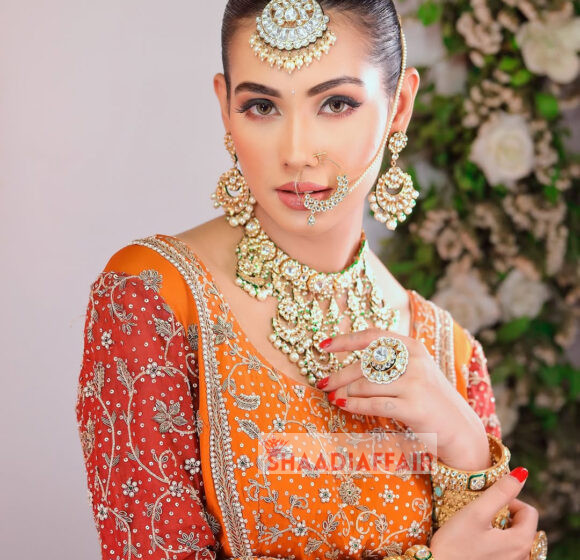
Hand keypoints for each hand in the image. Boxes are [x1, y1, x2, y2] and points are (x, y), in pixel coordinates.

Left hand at [318, 329, 489, 469]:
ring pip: (366, 384)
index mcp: (411, 347)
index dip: (345, 340)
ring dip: (345, 392)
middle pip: (364, 363)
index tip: (323, 346)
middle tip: (322, 384)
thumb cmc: (429, 398)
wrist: (459, 427)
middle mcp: (413, 361)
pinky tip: (344, 405)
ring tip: (334, 397)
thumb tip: (347, 362)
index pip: (372, 336)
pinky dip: (355, 404)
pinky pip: (374, 404)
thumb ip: (389, 361)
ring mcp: (415, 384)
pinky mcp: (414, 407)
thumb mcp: (414, 370)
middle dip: (339, 374)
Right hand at [429, 467, 540, 559]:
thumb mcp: (476, 512)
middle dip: (505, 515)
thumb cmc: (454, 544)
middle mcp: (522, 557)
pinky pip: (507, 551)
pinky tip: (478, 544)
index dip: (509, 501)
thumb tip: (522, 473)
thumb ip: (500, 492)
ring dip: (500, 529)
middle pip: (523, 525)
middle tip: (480, 515)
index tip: (487, 503)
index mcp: (521, 542)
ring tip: (478, 529)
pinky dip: (497, 542)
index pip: (529, 511)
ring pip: (514, 538)